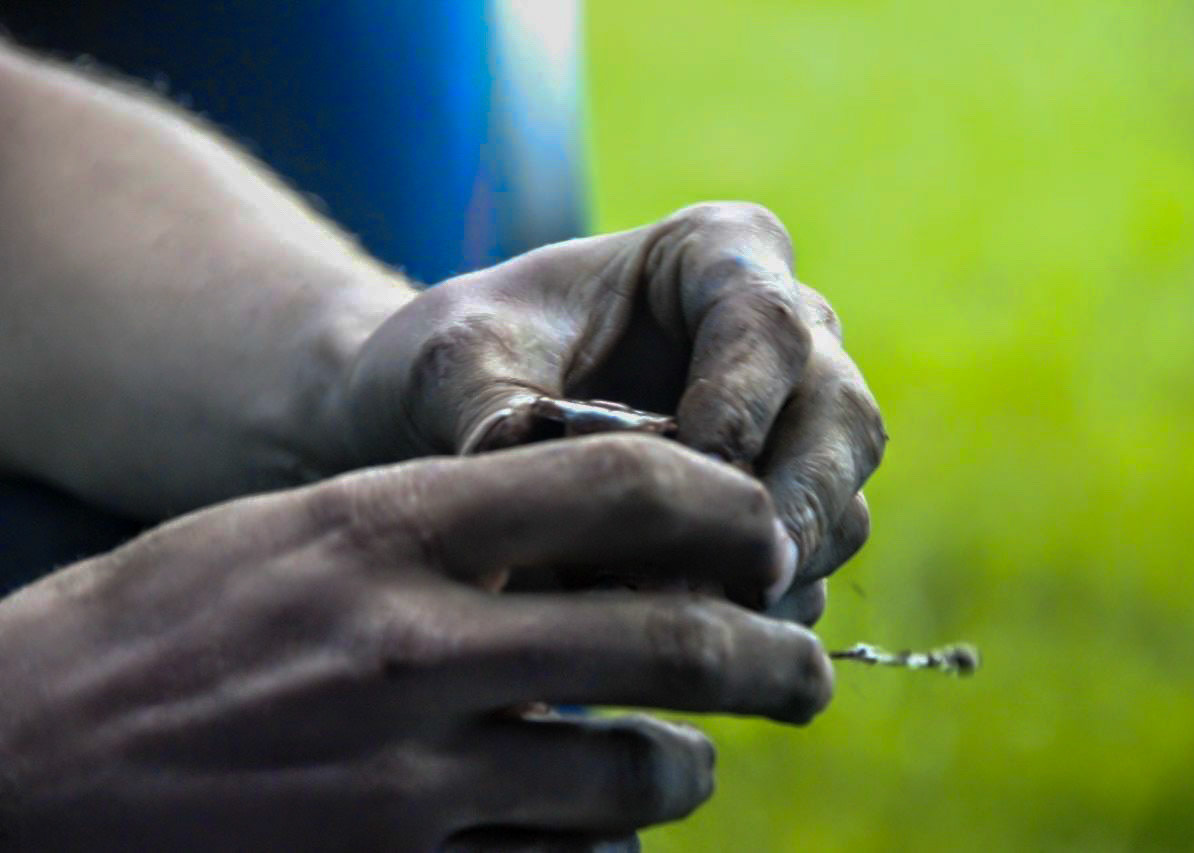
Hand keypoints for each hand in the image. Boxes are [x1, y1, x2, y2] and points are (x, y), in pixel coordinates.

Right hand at [0, 434, 830, 849]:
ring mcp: (409, 777)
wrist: (24, 761)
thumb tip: (582, 529)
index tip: (762, 533)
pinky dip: (597, 841)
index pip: (623, 483)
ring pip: (633, 771)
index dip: (725, 505)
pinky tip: (592, 824)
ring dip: (690, 764)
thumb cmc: (161, 623)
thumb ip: (447, 524)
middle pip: (670, 635)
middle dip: (773, 656)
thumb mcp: (304, 530)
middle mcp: (418, 645)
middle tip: (806, 668)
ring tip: (697, 756)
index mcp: (392, 526)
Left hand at [344, 203, 886, 622]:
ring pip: (839, 502)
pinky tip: (688, 632)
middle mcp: (781, 336)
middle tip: (733, 580)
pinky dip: (763, 605)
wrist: (451, 418)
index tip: (690, 471)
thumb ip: (492, 412)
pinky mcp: (779, 508)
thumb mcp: (452, 361)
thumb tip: (531, 487)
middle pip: (839, 418)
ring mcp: (792, 426)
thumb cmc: (460, 360)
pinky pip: (811, 563)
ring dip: (777, 568)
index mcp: (717, 255)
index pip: (767, 322)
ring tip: (689, 617)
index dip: (742, 402)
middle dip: (791, 506)